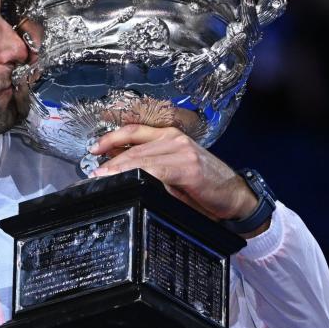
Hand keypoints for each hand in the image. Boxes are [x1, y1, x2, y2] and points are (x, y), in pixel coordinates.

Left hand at [88, 125, 266, 236]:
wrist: (235, 197)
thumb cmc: (202, 186)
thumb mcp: (172, 171)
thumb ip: (149, 164)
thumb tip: (118, 165)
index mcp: (169, 135)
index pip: (133, 130)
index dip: (111, 138)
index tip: (94, 149)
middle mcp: (174, 138)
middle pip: (133, 144)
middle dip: (110, 158)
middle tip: (94, 172)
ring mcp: (182, 150)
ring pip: (141, 156)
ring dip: (119, 167)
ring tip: (103, 177)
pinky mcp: (188, 167)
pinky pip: (157, 169)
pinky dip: (138, 174)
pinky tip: (127, 178)